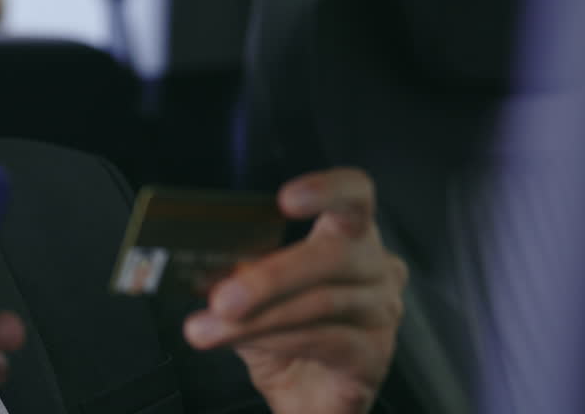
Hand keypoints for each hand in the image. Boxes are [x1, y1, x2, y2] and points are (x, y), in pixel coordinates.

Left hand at [182, 168, 407, 413]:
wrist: (304, 395)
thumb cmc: (281, 335)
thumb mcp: (251, 295)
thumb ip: (237, 271)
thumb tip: (201, 260)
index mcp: (347, 236)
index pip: (356, 195)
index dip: (327, 190)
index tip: (284, 200)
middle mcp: (376, 267)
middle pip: (335, 255)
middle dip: (272, 276)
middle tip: (222, 298)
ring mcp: (382, 311)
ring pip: (321, 302)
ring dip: (258, 318)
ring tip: (209, 330)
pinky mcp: (377, 355)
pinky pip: (327, 340)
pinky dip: (278, 341)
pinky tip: (247, 344)